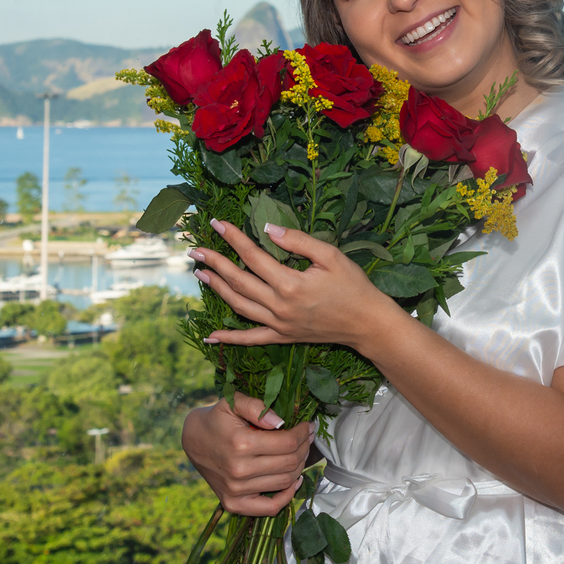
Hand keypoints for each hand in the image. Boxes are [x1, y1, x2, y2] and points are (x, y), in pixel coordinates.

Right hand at [181, 390, 314, 515]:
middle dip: (304, 448)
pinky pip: (269, 508)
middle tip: (306, 437)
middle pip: (290, 463)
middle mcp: (239, 470)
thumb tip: (281, 422)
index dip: (302, 434)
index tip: (306, 426)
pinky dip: (286, 497)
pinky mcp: (233, 504)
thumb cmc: (216, 419)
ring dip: (299, 467)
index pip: (287, 443)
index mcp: (241, 444)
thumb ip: (256, 406)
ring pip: (285, 482)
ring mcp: (236, 490)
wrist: (193, 441)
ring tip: (299, 453)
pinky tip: (293, 481)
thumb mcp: (232, 402)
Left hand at [189, 218, 406, 348]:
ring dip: (217, 290)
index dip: (233, 238)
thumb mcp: (331, 256)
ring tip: (200, 274)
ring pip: (239, 306)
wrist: (367, 324)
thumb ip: (298, 241)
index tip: (216, 224)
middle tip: (195, 250)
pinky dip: (229, 339)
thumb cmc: (353, 286)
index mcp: (291, 283)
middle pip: (239, 281)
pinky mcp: (282, 337)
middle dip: (215, 263)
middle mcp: (280, 306)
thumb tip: (268, 228)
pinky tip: (210, 336)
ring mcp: (279, 325)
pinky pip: (250, 339)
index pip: (252, 256)